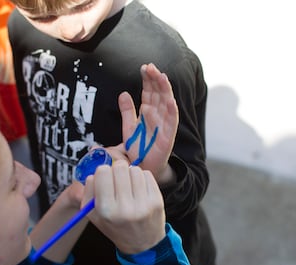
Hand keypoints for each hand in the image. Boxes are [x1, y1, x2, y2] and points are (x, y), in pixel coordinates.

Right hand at [82, 160, 165, 253]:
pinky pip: (147, 174)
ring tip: (129, 185)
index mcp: (106, 210)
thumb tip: (95, 173)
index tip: (105, 177)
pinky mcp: (156, 200)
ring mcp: (143, 204)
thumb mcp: (93, 214)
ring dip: (130, 174)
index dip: (103, 172)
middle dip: (117, 170)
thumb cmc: (116, 226)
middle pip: (120, 167)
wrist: (142, 243)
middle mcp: (125, 207)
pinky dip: (141, 178)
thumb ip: (89, 192)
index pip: (103, 172)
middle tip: (118, 179)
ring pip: (134, 170)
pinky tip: (139, 188)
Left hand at [118, 63, 177, 182]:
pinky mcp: (168, 136)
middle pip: (158, 94)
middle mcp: (157, 115)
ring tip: (161, 77)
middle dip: (155, 80)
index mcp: (148, 112)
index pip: (149, 92)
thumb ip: (127, 111)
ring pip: (166, 103)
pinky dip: (172, 111)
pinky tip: (170, 100)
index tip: (144, 68)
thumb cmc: (138, 147)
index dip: (147, 80)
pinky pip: (172, 122)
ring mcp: (164, 124)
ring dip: (165, 90)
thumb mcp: (128, 127)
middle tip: (150, 67)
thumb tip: (123, 93)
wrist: (142, 167)